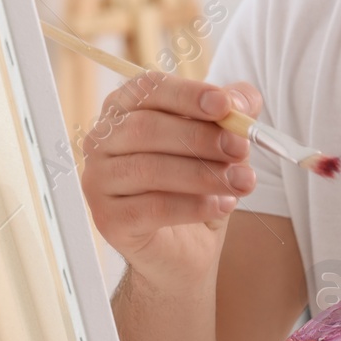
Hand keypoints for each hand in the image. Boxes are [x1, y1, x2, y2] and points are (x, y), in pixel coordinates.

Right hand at [80, 72, 262, 283]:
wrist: (183, 251)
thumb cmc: (195, 186)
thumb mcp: (219, 143)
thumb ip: (231, 113)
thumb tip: (239, 101)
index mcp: (123, 110)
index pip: (148, 89)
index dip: (187, 95)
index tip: (225, 105)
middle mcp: (101, 142)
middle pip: (146, 128)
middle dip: (201, 137)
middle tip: (241, 149)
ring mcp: (98, 181)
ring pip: (149, 169)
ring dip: (203, 174)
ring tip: (242, 182)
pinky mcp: (108, 219)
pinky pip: (152, 208)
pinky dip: (194, 206)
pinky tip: (223, 206)